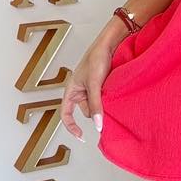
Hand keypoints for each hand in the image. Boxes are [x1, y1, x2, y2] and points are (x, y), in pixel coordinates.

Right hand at [61, 25, 122, 140]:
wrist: (109, 44)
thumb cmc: (96, 59)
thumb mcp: (95, 84)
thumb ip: (96, 105)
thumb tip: (98, 125)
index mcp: (71, 90)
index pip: (66, 114)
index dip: (71, 127)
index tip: (81, 136)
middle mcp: (79, 91)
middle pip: (86, 111)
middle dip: (95, 111)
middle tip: (106, 105)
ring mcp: (90, 89)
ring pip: (96, 106)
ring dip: (104, 105)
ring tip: (110, 93)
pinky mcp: (100, 87)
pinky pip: (103, 100)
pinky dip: (109, 100)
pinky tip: (114, 93)